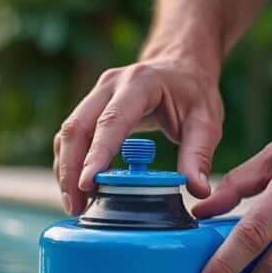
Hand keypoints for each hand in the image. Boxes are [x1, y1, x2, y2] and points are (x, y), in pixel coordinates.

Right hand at [53, 56, 223, 214]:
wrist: (180, 66)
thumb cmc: (193, 92)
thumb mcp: (206, 121)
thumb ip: (199, 155)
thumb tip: (197, 191)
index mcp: (139, 83)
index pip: (111, 121)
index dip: (96, 153)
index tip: (86, 185)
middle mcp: (109, 85)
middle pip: (76, 127)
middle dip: (70, 169)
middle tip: (75, 206)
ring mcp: (95, 95)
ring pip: (66, 133)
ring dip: (65, 170)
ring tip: (74, 204)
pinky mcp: (89, 108)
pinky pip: (71, 137)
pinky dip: (69, 164)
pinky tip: (77, 189)